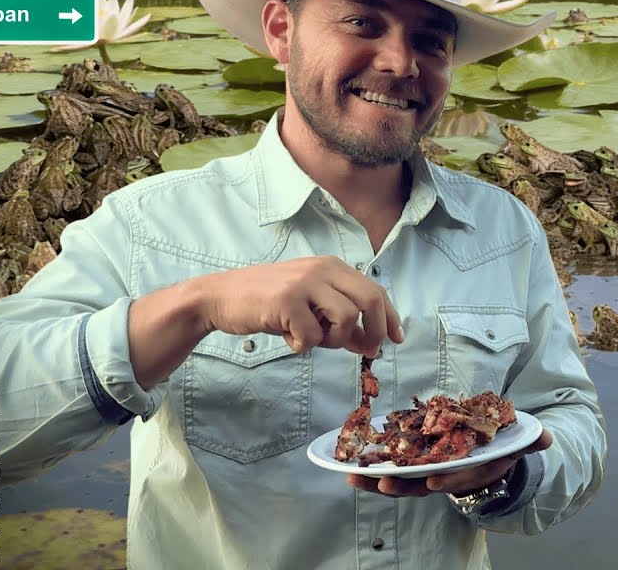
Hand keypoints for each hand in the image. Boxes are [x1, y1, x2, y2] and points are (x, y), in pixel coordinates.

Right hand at [196, 256, 403, 355]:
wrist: (220, 297)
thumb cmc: (268, 303)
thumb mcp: (310, 307)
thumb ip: (340, 321)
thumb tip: (371, 343)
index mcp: (332, 266)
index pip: (374, 290)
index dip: (390, 317)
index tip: (397, 339)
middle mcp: (322, 269)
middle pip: (370, 300)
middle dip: (375, 331)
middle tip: (366, 351)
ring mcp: (304, 283)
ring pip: (346, 319)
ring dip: (333, 340)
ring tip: (311, 338)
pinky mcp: (286, 300)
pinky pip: (312, 336)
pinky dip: (302, 345)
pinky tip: (286, 337)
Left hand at [346, 430, 552, 497]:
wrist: (488, 454)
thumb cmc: (502, 447)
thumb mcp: (519, 443)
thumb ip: (531, 440)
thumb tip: (548, 437)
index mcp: (473, 472)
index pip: (459, 479)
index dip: (447, 481)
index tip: (432, 481)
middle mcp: (448, 477)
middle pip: (422, 485)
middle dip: (402, 486)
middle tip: (381, 483)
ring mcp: (427, 474)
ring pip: (401, 483)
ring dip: (377, 483)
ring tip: (353, 478)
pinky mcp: (412, 467)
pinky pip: (390, 472)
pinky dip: (371, 473)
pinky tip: (350, 469)